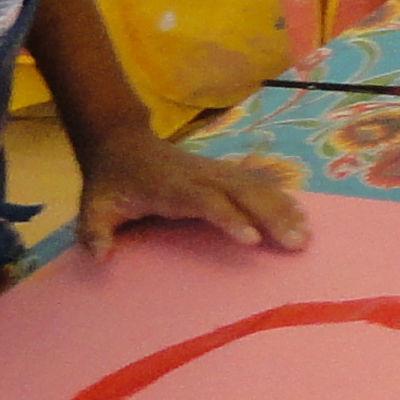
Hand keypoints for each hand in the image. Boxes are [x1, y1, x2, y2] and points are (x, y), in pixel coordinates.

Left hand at [76, 135, 309, 259]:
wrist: (122, 143)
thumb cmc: (111, 183)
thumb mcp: (93, 207)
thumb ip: (94, 233)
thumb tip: (100, 256)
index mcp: (171, 187)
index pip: (205, 201)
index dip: (229, 217)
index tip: (250, 240)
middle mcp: (200, 176)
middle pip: (243, 193)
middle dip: (272, 216)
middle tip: (296, 244)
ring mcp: (215, 172)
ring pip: (256, 187)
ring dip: (283, 210)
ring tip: (305, 236)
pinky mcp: (223, 172)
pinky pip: (258, 182)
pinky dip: (281, 197)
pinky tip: (300, 215)